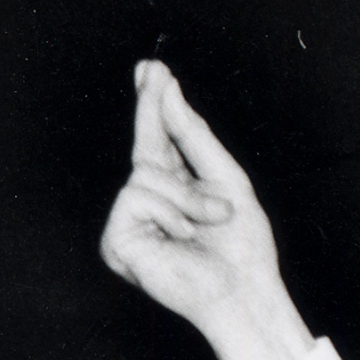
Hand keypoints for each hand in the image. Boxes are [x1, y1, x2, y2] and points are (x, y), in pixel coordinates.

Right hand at [100, 61, 315, 359]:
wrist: (243, 291)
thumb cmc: (242, 245)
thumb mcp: (227, 178)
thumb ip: (192, 135)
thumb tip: (166, 89)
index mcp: (175, 186)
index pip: (157, 138)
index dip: (152, 103)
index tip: (150, 68)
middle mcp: (148, 201)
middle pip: (146, 148)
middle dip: (168, 139)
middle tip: (191, 150)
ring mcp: (130, 221)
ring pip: (145, 175)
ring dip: (188, 199)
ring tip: (208, 227)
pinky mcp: (116, 241)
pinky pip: (135, 197)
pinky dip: (169, 214)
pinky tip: (183, 239)